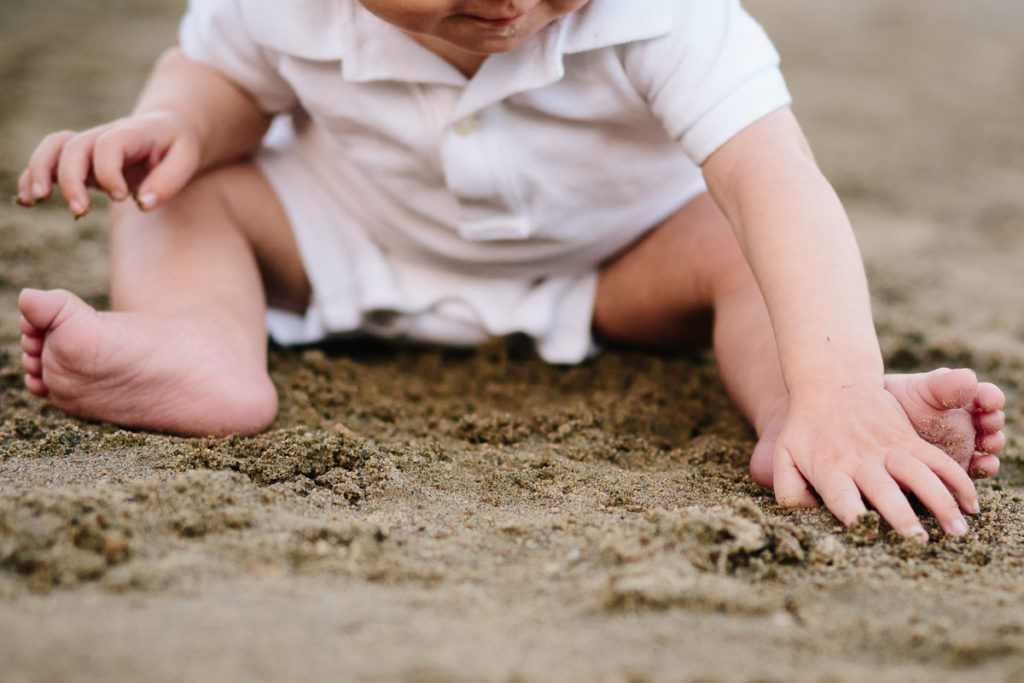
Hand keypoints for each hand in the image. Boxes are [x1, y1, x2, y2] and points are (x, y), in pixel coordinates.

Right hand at [16, 110, 200, 216]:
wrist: (169, 128)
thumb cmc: (178, 146)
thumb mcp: (188, 158)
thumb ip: (169, 181)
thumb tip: (143, 204)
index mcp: (132, 132)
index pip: (108, 145)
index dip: (109, 171)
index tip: (122, 197)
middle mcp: (105, 135)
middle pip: (75, 147)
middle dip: (71, 179)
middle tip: (80, 211)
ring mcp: (90, 145)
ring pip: (54, 148)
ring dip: (40, 171)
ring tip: (38, 200)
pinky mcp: (82, 160)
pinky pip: (49, 159)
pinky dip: (33, 176)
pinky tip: (28, 200)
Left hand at [772, 382, 977, 541]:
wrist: (829, 383)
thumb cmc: (804, 429)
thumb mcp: (784, 456)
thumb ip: (790, 490)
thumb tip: (806, 518)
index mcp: (829, 468)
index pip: (841, 496)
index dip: (853, 515)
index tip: (866, 534)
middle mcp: (861, 461)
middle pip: (883, 490)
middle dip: (901, 515)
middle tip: (919, 542)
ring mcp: (887, 448)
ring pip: (919, 474)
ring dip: (941, 501)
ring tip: (958, 531)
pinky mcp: (907, 439)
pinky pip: (936, 460)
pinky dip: (957, 479)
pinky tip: (972, 504)